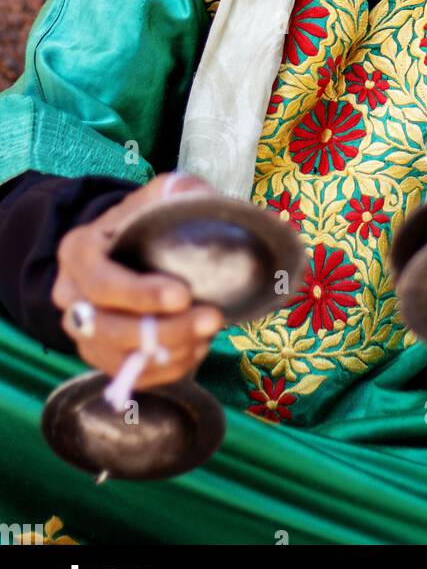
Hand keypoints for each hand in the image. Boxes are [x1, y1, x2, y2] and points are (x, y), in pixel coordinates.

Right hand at [52, 173, 224, 387]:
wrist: (133, 248)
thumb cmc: (149, 218)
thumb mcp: (162, 193)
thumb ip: (183, 192)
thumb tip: (211, 202)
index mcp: (78, 252)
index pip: (100, 282)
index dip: (139, 294)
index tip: (183, 294)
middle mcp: (72, 298)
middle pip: (108, 328)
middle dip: (163, 330)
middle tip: (212, 319)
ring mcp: (86, 332)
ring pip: (121, 358)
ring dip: (171, 351)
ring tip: (210, 332)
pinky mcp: (105, 358)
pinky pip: (134, 376)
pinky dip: (170, 367)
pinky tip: (198, 345)